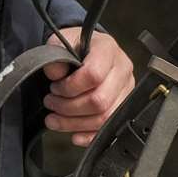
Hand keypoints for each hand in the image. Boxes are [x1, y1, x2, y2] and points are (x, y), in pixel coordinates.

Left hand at [43, 29, 134, 145]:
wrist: (89, 50)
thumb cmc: (77, 47)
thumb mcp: (62, 41)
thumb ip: (55, 53)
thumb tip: (56, 73)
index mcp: (108, 49)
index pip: (94, 75)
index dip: (69, 87)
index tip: (55, 87)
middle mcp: (122, 69)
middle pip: (99, 101)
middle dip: (68, 108)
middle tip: (51, 103)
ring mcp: (125, 89)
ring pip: (104, 117)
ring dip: (73, 123)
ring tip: (55, 118)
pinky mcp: (123, 105)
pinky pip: (109, 128)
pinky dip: (89, 135)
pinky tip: (74, 133)